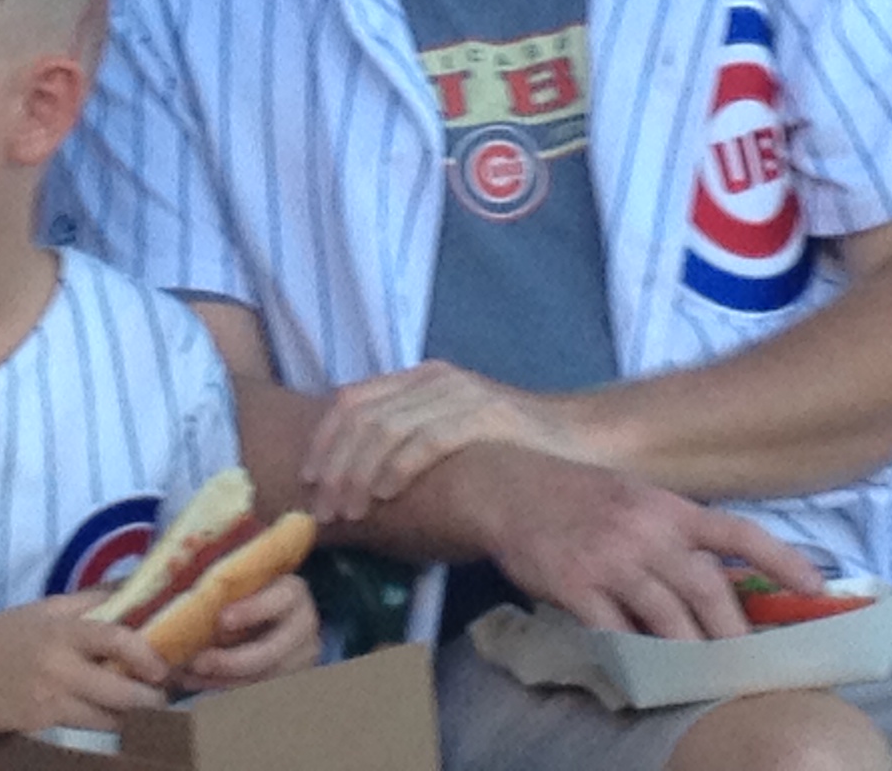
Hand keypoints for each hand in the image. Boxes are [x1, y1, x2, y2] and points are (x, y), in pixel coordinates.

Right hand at [0, 594, 167, 738]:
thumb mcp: (41, 610)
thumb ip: (87, 603)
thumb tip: (132, 589)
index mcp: (61, 628)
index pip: (114, 637)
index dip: (145, 654)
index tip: (164, 666)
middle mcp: (59, 664)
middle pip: (119, 689)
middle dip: (150, 698)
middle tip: (167, 696)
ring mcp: (49, 698)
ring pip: (107, 717)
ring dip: (132, 717)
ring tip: (150, 714)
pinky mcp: (38, 725)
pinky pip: (84, 731)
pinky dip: (105, 729)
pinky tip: (116, 725)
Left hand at [174, 575, 319, 691]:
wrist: (269, 615)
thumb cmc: (244, 592)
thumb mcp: (240, 583)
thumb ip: (222, 590)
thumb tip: (188, 591)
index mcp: (293, 592)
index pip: (280, 600)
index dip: (252, 610)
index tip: (222, 619)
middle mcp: (304, 626)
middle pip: (274, 651)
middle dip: (233, 661)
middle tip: (198, 662)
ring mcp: (300, 659)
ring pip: (262, 679)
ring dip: (221, 680)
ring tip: (185, 675)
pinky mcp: (289, 681)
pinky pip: (254, 692)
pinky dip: (221, 688)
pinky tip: (193, 681)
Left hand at [300, 361, 581, 523]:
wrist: (583, 439)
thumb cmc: (511, 448)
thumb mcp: (451, 432)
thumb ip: (409, 440)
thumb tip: (353, 477)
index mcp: (419, 378)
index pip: (349, 401)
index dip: (322, 442)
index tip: (308, 483)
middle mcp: (434, 378)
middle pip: (360, 418)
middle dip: (332, 467)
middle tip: (321, 510)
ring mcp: (460, 394)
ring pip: (385, 430)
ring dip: (356, 475)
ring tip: (346, 512)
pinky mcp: (486, 417)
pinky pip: (426, 440)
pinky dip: (396, 468)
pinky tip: (382, 496)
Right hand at [480, 448, 823, 638]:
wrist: (506, 485)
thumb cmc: (579, 496)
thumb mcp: (635, 497)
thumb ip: (676, 531)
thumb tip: (724, 579)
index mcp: (669, 506)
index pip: (738, 532)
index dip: (783, 559)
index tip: (818, 588)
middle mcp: (647, 529)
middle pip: (708, 589)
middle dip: (734, 636)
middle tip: (750, 667)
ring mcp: (611, 558)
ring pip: (667, 619)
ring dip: (691, 656)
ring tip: (705, 680)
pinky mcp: (576, 585)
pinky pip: (616, 633)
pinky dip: (635, 657)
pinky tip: (645, 671)